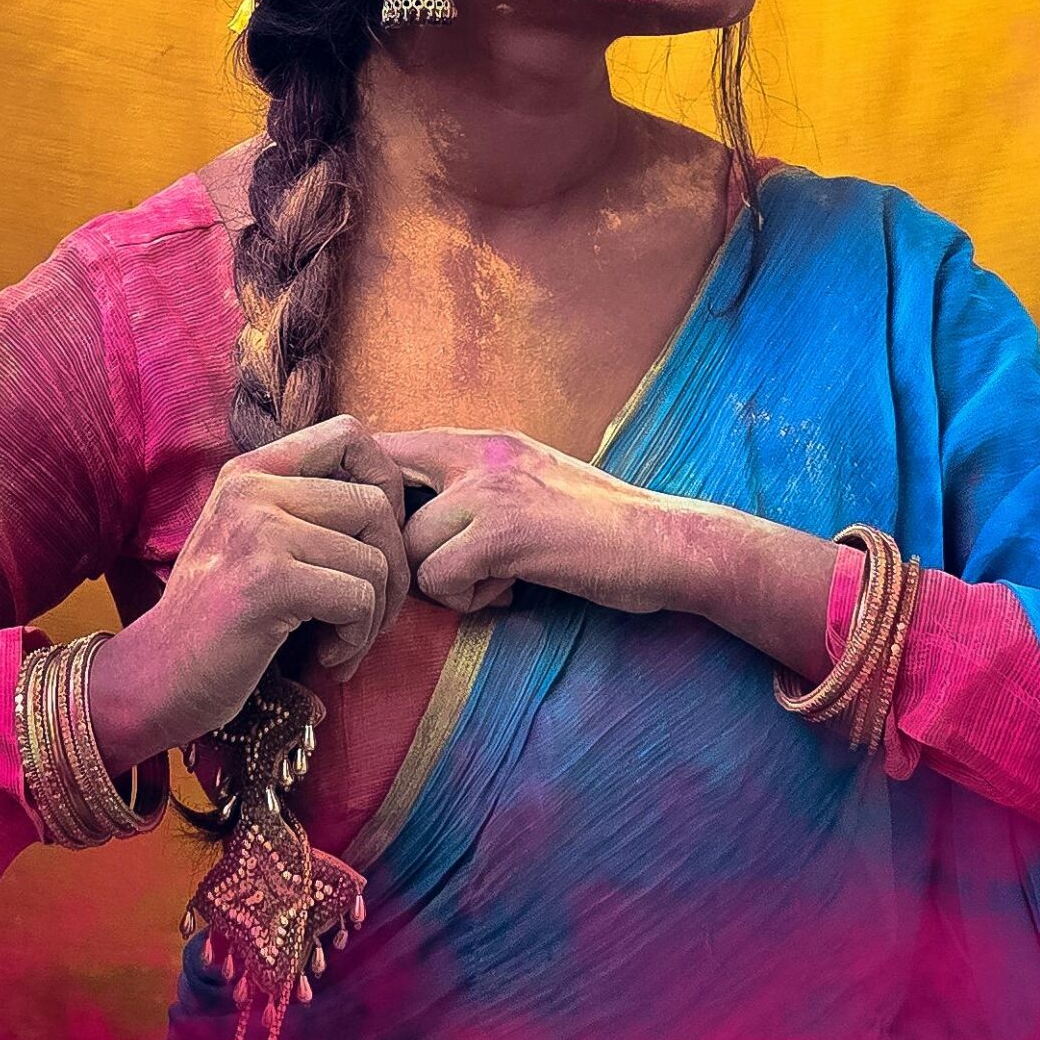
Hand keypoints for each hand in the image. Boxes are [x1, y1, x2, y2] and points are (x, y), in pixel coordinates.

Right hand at [86, 414, 411, 764]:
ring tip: (341, 643)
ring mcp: (259, 530)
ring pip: (375, 560)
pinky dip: (357, 638)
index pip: (348, 435)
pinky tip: (327, 656)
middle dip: (392, 570)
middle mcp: (253, 488)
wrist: (158, 678)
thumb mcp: (253, 543)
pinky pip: (359, 599)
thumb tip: (393, 502)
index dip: (388, 483)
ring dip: (374, 617)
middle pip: (377, 505)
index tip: (377, 542)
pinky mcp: (270, 580)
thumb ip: (305, 511)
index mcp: (251, 471)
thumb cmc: (220, 620)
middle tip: (369, 616)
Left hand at [374, 427, 679, 616]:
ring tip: (497, 579)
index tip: (391, 532)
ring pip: (411, 547)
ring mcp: (489, 489)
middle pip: (383, 498)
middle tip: (446, 568)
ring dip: (445, 579)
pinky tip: (511, 590)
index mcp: (483, 441)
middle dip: (400, 544)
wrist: (666, 543)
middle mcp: (478, 453)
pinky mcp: (502, 532)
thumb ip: (474, 489)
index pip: (385, 447)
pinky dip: (468, 598)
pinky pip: (439, 578)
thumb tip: (409, 519)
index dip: (372, 495)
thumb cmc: (600, 529)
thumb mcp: (530, 486)